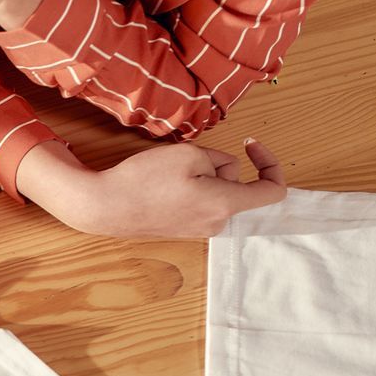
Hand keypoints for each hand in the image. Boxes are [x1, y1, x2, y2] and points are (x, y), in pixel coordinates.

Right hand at [17, 139, 288, 237]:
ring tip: (168, 175)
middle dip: (218, 166)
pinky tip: (163, 188)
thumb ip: (218, 159)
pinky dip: (190, 189)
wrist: (103, 207)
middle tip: (186, 159)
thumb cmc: (143, 181)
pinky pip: (199, 203)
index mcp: (225, 204)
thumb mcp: (188, 153)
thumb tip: (221, 172)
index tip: (251, 145)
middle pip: (236, 186)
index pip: (273, 191)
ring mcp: (198, 230)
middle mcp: (217, 224)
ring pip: (216, 194)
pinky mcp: (182, 230)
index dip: (270, 163)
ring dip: (202, 178)